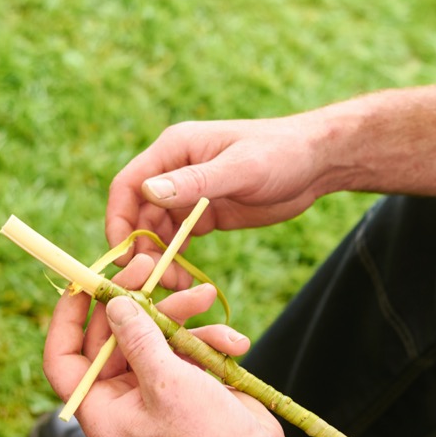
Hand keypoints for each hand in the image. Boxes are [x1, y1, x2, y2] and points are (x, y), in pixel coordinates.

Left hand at [43, 255, 287, 436]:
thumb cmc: (206, 435)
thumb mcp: (166, 381)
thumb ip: (138, 338)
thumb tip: (114, 304)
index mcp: (102, 409)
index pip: (64, 359)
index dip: (68, 319)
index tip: (82, 283)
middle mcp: (123, 398)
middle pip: (115, 335)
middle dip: (140, 302)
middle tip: (151, 266)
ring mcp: (156, 389)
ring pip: (155, 334)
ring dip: (184, 316)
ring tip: (207, 297)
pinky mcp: (188, 382)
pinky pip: (187, 347)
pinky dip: (209, 339)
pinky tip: (233, 343)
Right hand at [107, 114, 335, 287]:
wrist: (316, 163)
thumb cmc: (281, 154)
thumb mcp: (241, 169)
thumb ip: (195, 181)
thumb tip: (148, 192)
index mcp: (175, 150)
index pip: (128, 186)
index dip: (118, 220)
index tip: (122, 256)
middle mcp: (174, 171)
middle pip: (138, 214)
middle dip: (140, 249)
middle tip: (154, 282)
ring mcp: (189, 194)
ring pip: (156, 231)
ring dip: (158, 259)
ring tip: (173, 286)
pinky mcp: (206, 214)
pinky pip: (179, 239)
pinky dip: (175, 260)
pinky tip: (184, 280)